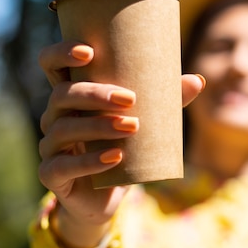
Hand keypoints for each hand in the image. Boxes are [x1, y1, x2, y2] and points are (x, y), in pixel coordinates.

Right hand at [37, 41, 204, 247]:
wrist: (107, 196)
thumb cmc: (124, 148)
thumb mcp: (145, 122)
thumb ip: (166, 101)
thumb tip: (197, 80)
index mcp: (72, 96)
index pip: (52, 64)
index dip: (61, 53)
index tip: (89, 51)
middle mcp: (55, 116)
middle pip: (62, 94)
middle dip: (95, 94)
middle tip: (130, 99)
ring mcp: (50, 146)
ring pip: (64, 128)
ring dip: (98, 126)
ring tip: (132, 127)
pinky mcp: (51, 175)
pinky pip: (63, 166)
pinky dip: (90, 161)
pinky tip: (115, 157)